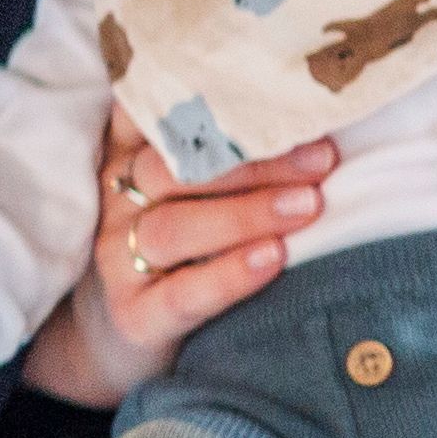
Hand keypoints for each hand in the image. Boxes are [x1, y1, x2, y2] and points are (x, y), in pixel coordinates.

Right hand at [20, 116, 336, 406]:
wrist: (122, 341)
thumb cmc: (175, 251)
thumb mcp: (180, 191)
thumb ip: (211, 148)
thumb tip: (292, 107)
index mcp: (127, 160)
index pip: (152, 116)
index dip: (208, 103)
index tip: (274, 96)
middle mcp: (115, 205)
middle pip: (172, 171)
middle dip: (252, 161)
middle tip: (321, 159)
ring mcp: (118, 261)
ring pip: (173, 229)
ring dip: (245, 214)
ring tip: (308, 206)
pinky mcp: (135, 317)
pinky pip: (181, 295)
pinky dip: (229, 275)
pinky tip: (273, 259)